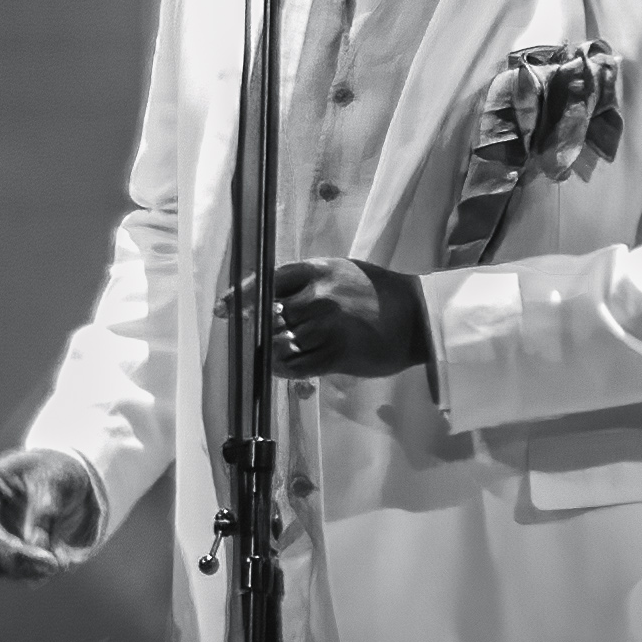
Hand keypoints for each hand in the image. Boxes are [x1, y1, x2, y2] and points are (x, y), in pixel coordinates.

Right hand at [0, 449, 101, 579]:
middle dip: (19, 561)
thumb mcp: (53, 482)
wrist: (60, 472)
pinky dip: (31, 571)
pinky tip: (55, 562)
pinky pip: (9, 568)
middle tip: (54, 564)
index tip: (32, 553)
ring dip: (27, 570)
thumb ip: (43, 513)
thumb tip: (34, 546)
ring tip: (59, 562)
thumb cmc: (52, 468)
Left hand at [246, 259, 432, 380]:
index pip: (266, 281)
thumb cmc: (377, 292)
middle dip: (255, 330)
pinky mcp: (335, 354)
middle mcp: (317, 296)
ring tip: (267, 356)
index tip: (224, 307)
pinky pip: (296, 366)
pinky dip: (284, 370)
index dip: (240, 295)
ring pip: (279, 344)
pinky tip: (283, 369)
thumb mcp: (340, 272)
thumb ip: (305, 282)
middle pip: (268, 316)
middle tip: (247, 340)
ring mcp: (326, 326)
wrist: (417, 317)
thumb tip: (268, 298)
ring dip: (269, 353)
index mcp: (316, 271)